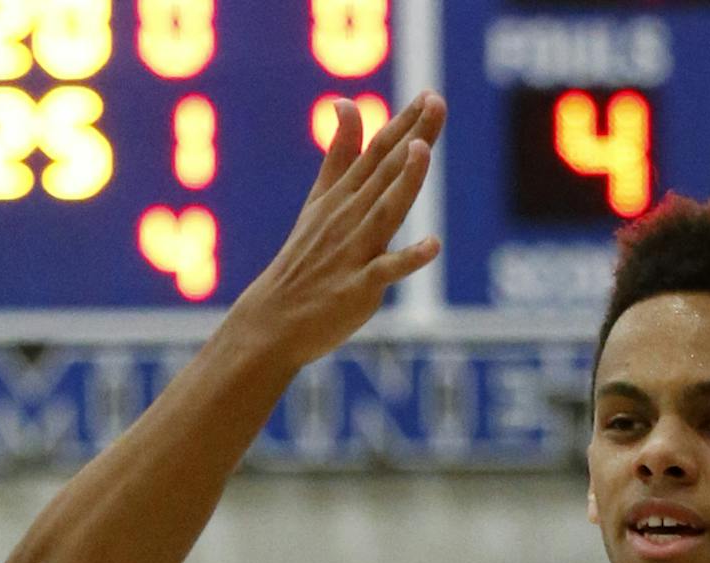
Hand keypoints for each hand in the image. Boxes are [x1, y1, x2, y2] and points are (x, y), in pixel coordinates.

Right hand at [225, 92, 445, 372]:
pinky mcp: (358, 288)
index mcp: (342, 196)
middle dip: (412, 136)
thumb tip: (345, 102)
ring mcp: (353, 251)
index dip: (404, 123)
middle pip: (385, 171)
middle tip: (435, 101)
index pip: (377, 152)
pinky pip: (386, 270)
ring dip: (404, 182)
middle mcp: (348, 217)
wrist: (273, 320)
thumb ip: (339, 154)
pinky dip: (409, 258)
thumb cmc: (303, 261)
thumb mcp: (320, 200)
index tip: (430, 95)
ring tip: (421, 150)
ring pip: (385, 211)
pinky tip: (433, 246)